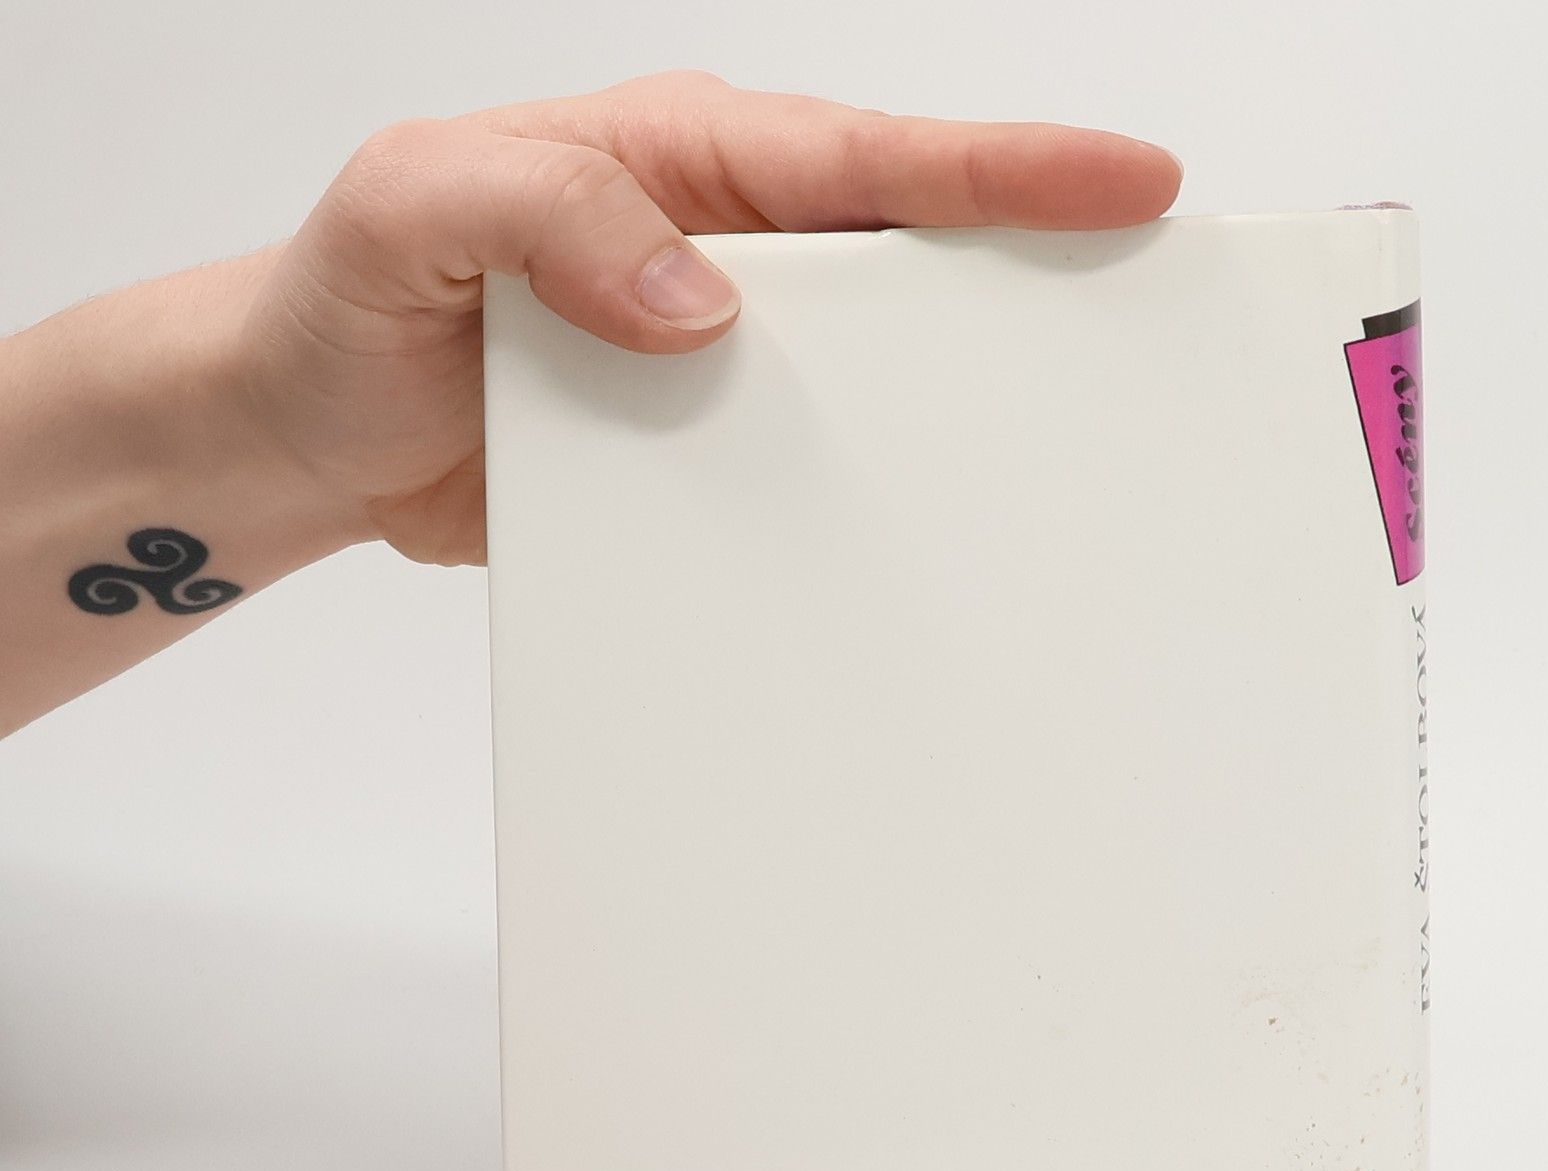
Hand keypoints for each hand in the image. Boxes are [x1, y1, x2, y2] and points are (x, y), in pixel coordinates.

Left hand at [240, 72, 1181, 566]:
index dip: (1006, 171)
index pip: (872, 159)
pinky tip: (918, 552)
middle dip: (1039, 281)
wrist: (312, 438)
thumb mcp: (415, 208)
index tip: (1124, 184)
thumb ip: (547, 213)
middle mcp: (725, 259)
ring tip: (1067, 457)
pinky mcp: (708, 462)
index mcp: (683, 166)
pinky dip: (872, 511)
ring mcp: (725, 369)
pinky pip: (814, 481)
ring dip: (966, 420)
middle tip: (1153, 314)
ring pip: (880, 386)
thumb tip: (698, 297)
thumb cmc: (349, 305)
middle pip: (915, 264)